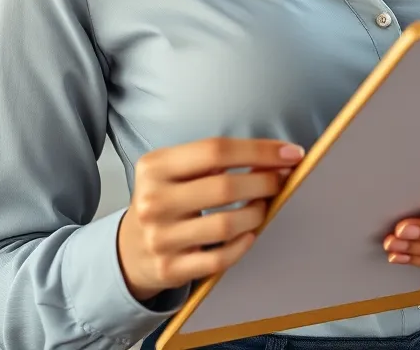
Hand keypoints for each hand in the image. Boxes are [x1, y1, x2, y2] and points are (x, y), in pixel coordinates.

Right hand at [117, 136, 304, 301]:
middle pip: (224, 187)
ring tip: (264, 205)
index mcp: (155, 166)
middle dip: (264, 181)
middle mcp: (154, 200)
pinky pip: (220, 258)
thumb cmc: (165, 199)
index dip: (259, 150)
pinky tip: (250, 234)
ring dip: (257, 213)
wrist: (129, 249)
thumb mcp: (172, 169)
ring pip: (226, 225)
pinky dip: (243, 245)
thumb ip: (211, 159)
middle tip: (281, 179)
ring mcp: (160, 238)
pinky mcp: (170, 269)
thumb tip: (272, 156)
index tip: (290, 153)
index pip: (216, 150)